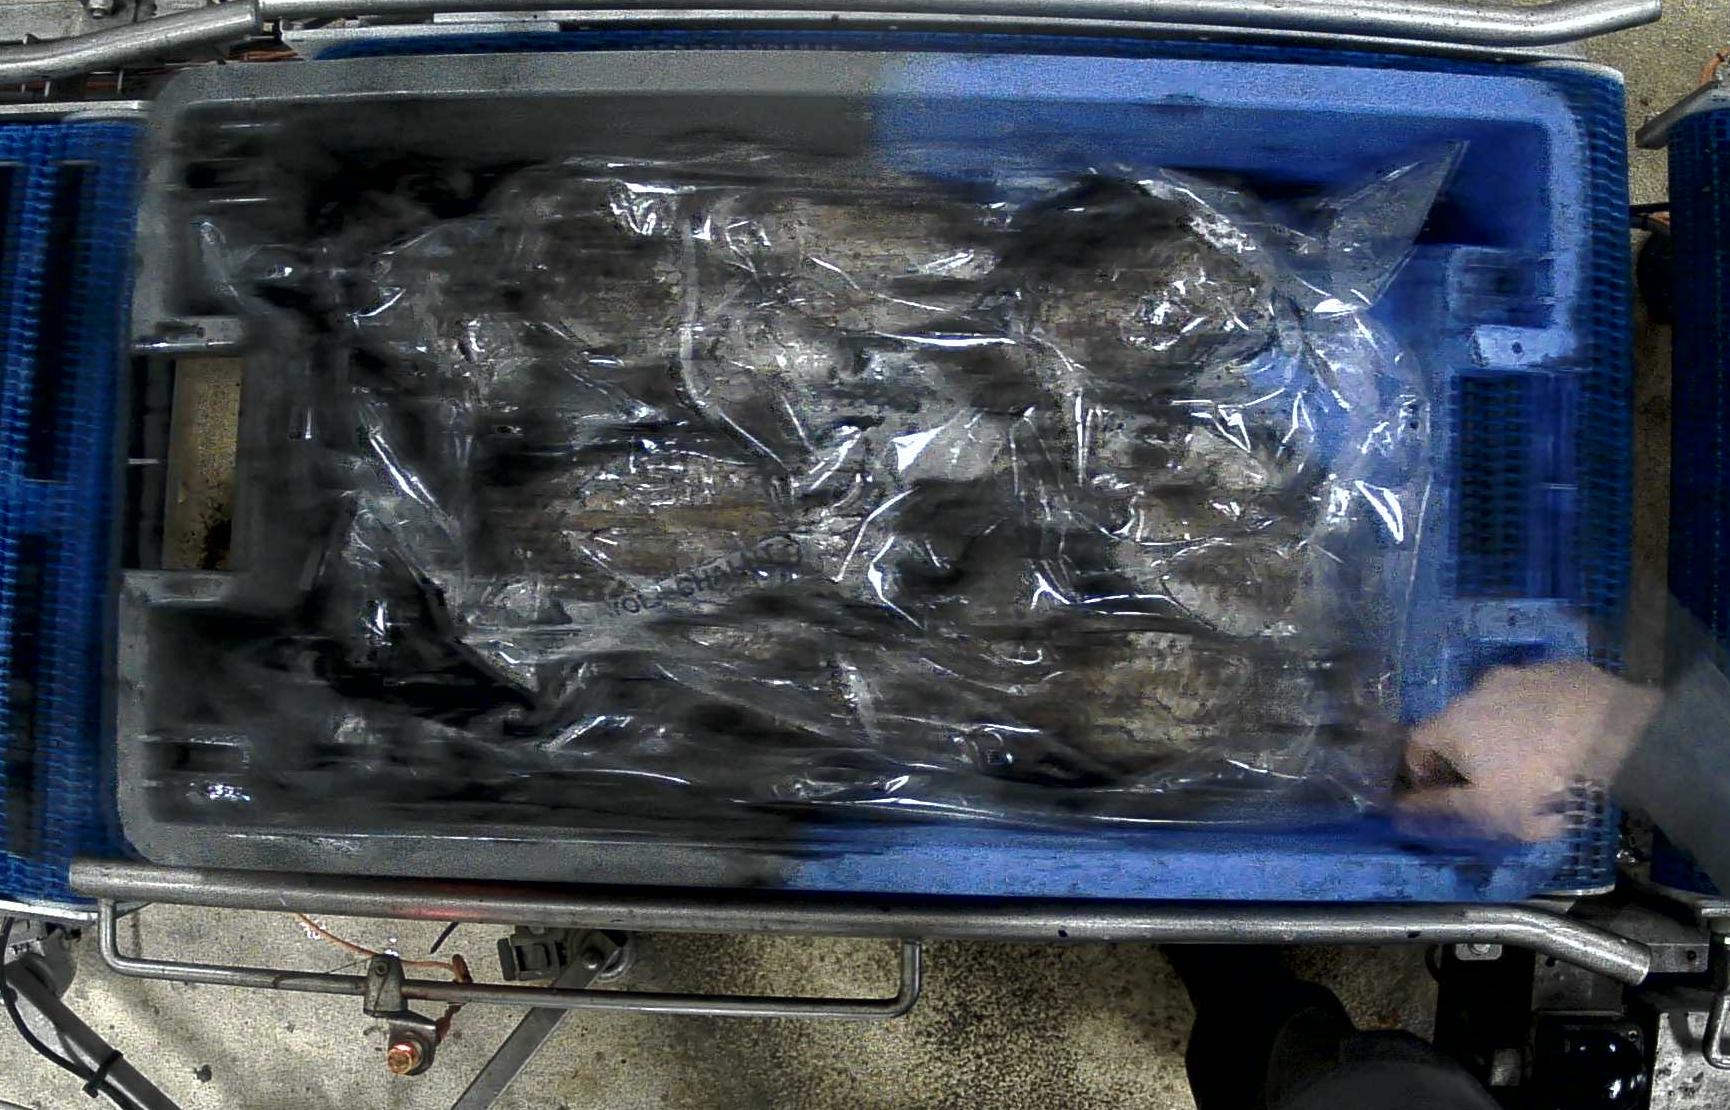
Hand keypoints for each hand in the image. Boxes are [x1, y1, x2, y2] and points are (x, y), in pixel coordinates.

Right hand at [1400, 662, 1660, 840]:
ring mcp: (1519, 674)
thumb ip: (1438, 811)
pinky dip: (1540, 712)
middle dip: (1466, 751)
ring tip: (1536, 755)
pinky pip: (1537, 693)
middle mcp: (1475, 690)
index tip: (1446, 794)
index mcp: (1450, 724)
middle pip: (1456, 724)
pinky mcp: (1558, 669)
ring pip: (1498, 705)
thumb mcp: (1487, 811)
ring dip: (1504, 728)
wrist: (1615, 734)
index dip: (1423, 772)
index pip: (1414, 745)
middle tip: (1494, 779)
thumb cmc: (1540, 779)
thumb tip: (1396, 813)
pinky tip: (1565, 734)